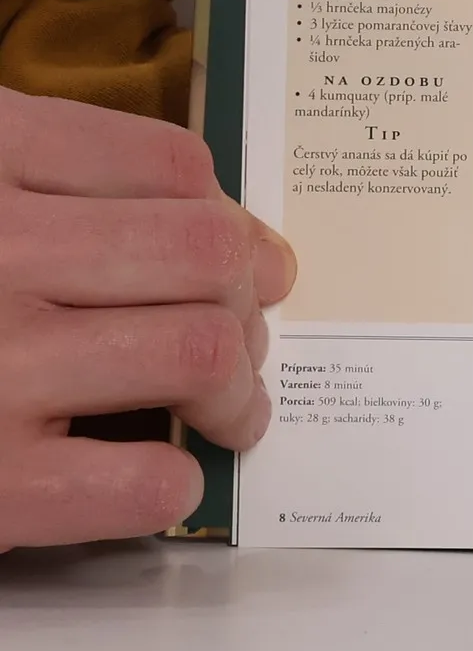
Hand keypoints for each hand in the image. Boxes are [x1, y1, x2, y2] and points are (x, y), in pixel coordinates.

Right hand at [0, 88, 296, 549]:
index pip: (171, 168)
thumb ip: (43, 174)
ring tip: (228, 416)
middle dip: (251, 302)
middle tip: (248, 338)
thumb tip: (227, 233)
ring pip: (200, 353)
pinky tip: (153, 478)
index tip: (245, 258)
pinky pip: (138, 481)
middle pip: (205, 255)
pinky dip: (170, 482)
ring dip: (239, 394)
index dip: (233, 219)